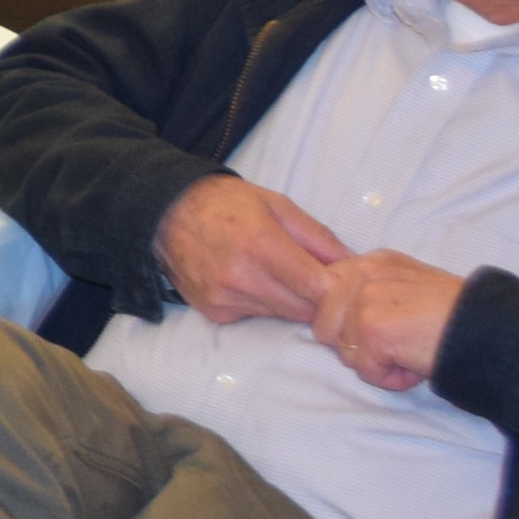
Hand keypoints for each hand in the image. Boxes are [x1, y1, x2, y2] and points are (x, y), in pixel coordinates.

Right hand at [156, 174, 352, 327]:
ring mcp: (226, 298)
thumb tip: (353, 263)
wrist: (165, 212)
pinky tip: (249, 280)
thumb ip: (317, 237)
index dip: (337, 289)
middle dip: (316, 298)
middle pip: (304, 310)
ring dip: (288, 301)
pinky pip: (254, 316)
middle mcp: (243, 278)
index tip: (343, 282)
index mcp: (263, 246)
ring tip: (277, 273)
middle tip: (314, 278)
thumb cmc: (226, 203)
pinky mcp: (214, 312)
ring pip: (281, 316)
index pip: (318, 289)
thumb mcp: (278, 205)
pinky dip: (261, 303)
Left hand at [309, 251, 467, 392]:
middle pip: (325, 327)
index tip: (372, 331)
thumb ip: (370, 292)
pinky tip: (415, 362)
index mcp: (371, 262)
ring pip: (344, 352)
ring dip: (376, 362)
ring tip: (410, 350)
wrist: (489, 329)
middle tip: (400, 342)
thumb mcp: (407, 287)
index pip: (322, 293)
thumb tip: (332, 315)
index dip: (341, 321)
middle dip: (358, 345)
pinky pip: (365, 370)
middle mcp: (362, 274)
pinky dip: (391, 377)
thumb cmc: (454, 315)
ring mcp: (364, 301)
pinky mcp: (372, 330)